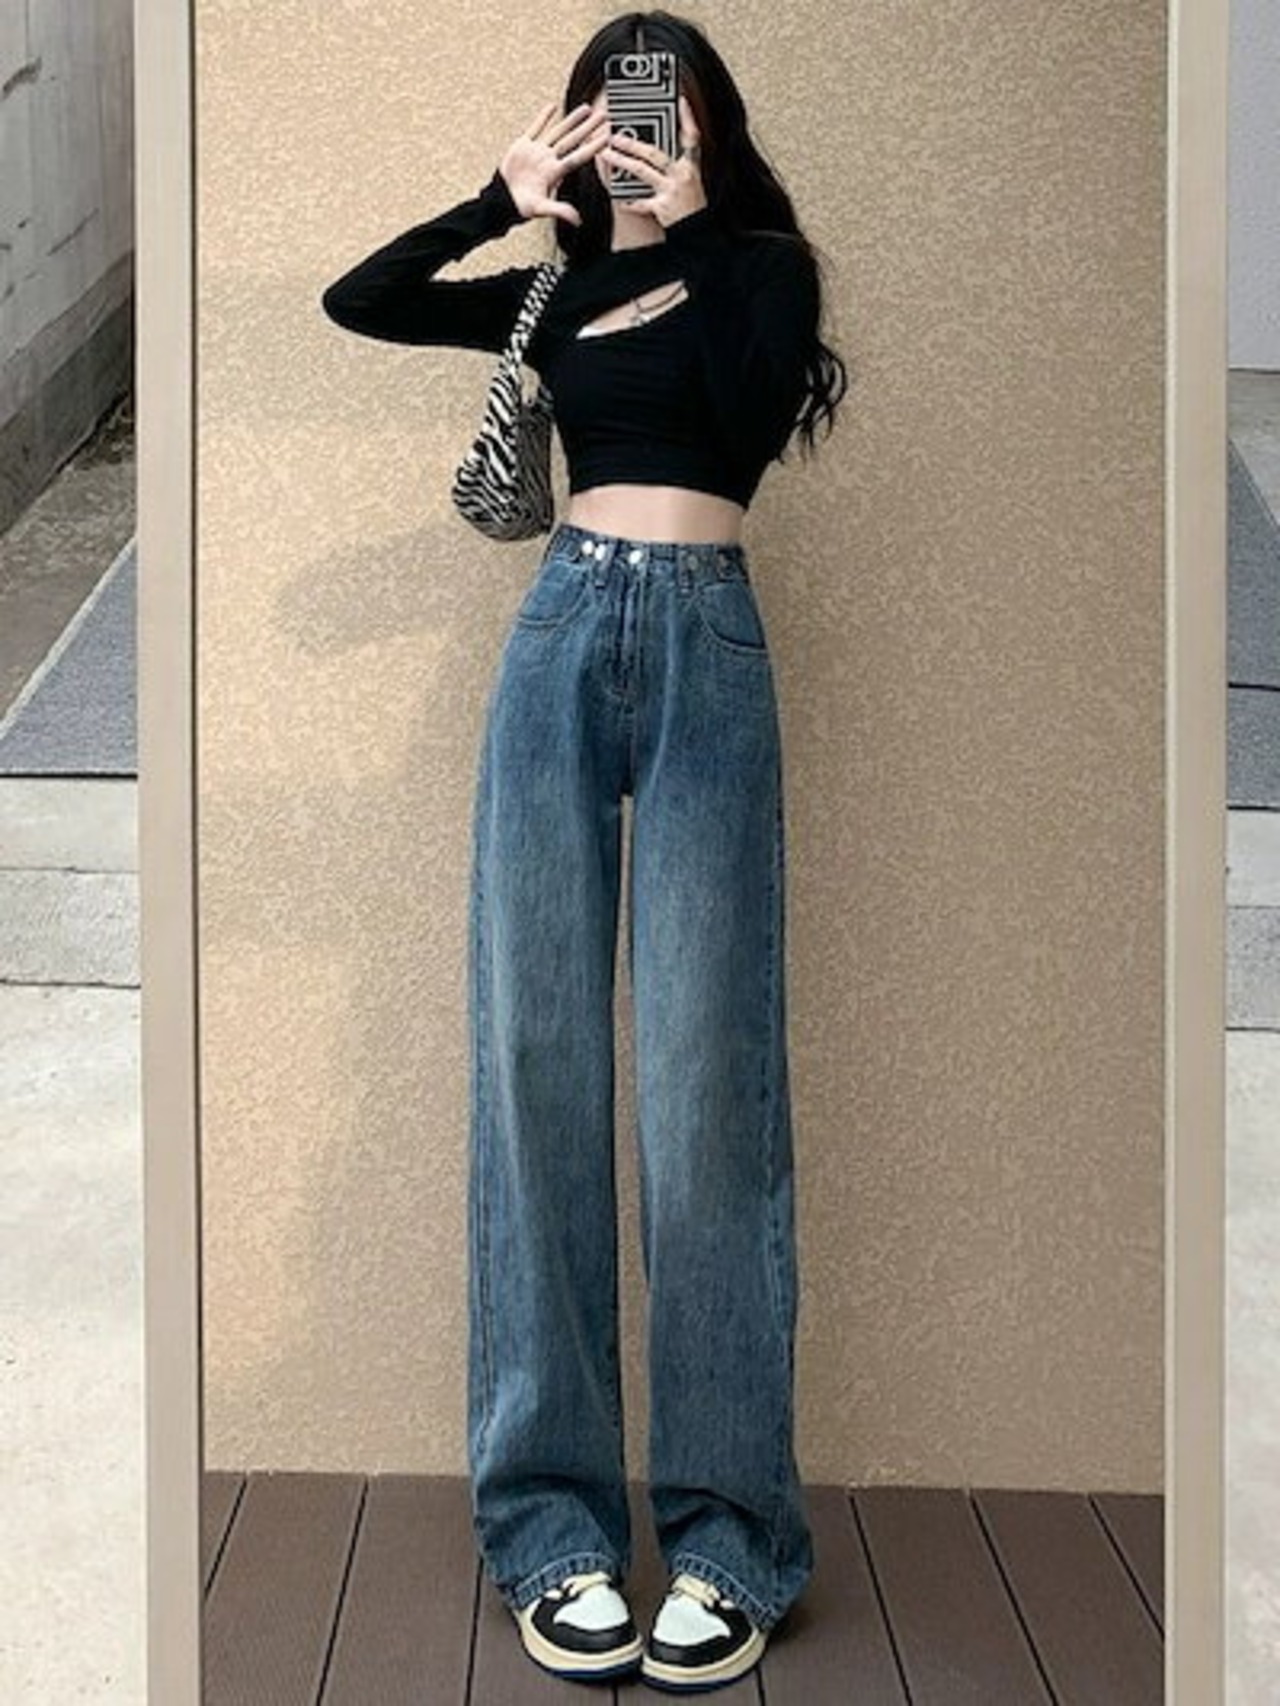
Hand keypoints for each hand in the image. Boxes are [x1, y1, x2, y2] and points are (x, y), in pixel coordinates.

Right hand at [499, 100, 609, 225]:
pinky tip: (552, 107)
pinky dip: (542, 117)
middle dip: (588, 128)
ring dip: (572, 120)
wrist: (502, 201)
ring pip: (558, 131)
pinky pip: (535, 128)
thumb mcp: (541, 209)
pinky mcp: (523, 146)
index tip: (606, 137)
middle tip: (604, 116)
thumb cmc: (521, 207)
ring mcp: (537, 151)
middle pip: (573, 140)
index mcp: (554, 172)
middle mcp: (549, 159)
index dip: (593, 147)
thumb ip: (559, 210)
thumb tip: (578, 220)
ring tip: (586, 108)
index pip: (578, 156)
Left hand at [600, 94, 706, 227]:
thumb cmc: (692, 204)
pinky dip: (628, 200)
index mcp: (691, 166)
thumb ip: (680, 160)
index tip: (680, 100)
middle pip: (655, 153)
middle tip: (614, 134)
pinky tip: (615, 194)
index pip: (692, 138)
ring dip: (621, 161)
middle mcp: (682, 175)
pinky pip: (640, 202)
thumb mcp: (693, 179)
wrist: (698, 230)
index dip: (688, 118)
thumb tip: (661, 142)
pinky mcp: (663, 208)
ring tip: (605, 154)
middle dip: (633, 142)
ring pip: (642, 172)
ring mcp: (672, 191)